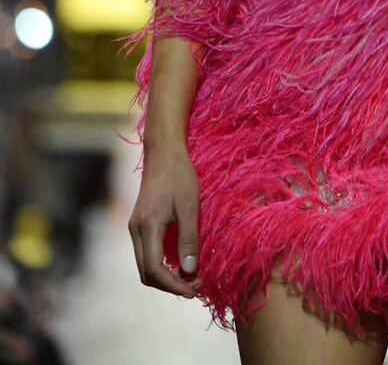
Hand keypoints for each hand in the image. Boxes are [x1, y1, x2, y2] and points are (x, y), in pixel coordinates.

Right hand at [128, 145, 201, 297]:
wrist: (164, 153)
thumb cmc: (180, 175)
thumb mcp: (190, 206)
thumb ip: (188, 238)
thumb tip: (189, 271)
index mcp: (147, 227)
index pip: (154, 270)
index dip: (173, 285)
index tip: (194, 290)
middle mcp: (135, 230)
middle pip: (146, 273)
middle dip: (170, 284)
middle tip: (196, 285)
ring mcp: (135, 227)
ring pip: (145, 265)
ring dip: (165, 276)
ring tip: (191, 276)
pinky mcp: (139, 224)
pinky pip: (146, 253)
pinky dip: (161, 264)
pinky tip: (180, 262)